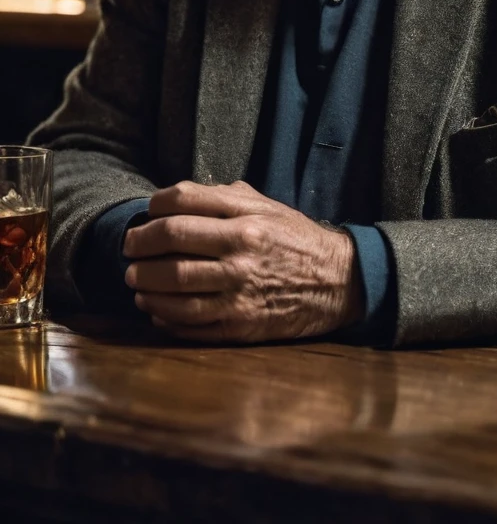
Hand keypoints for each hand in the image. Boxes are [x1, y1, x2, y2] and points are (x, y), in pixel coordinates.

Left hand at [123, 180, 363, 342]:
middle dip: (139, 245)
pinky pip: (188, 323)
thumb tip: (175, 198)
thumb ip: (225, 198)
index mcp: (247, 219)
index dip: (153, 208)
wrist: (340, 282)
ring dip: (145, 284)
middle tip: (129, 250)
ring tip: (136, 282)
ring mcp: (239, 291)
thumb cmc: (297, 240)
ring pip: (173, 286)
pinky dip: (163, 317)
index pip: (182, 203)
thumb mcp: (269, 207)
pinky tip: (156, 309)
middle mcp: (241, 252)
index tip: (145, 215)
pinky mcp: (240, 325)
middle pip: (170, 241)